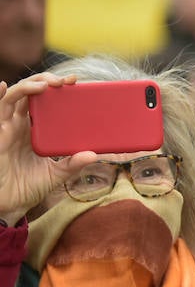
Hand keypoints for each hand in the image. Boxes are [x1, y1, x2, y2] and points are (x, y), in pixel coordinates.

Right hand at [0, 75, 96, 222]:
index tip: (75, 82)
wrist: (10, 205)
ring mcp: (7, 127)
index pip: (46, 101)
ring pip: (15, 96)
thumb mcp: (57, 174)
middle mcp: (21, 124)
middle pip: (32, 92)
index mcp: (36, 130)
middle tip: (66, 81)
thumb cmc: (29, 188)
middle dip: (47, 81)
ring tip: (46, 85)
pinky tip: (3, 87)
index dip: (57, 88)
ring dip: (29, 85)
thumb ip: (73, 164)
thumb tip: (93, 155)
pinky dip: (0, 96)